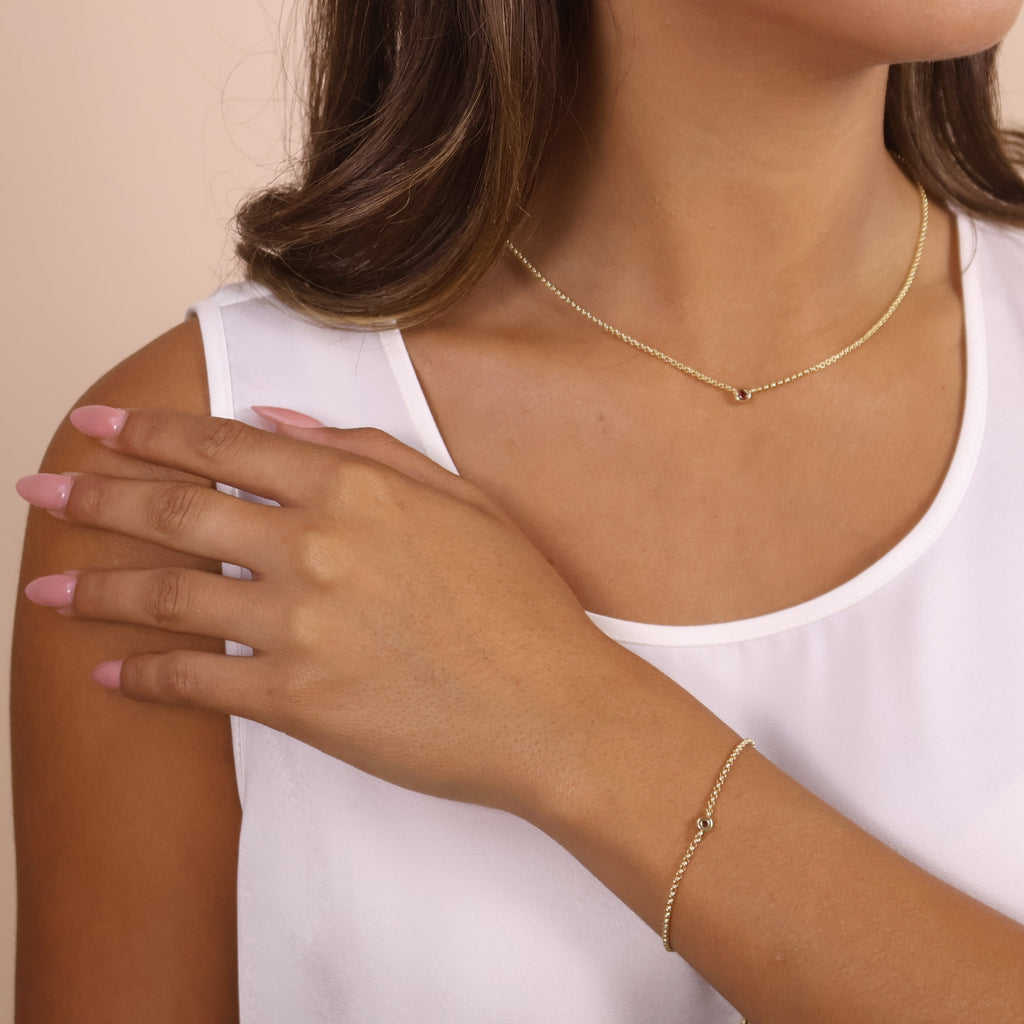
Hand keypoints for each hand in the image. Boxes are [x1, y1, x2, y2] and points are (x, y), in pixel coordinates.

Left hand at [17, 405, 626, 817]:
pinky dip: (143, 675)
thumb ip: (369, 449)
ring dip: (98, 588)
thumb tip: (281, 419)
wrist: (553, 707)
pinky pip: (196, 682)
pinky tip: (107, 670)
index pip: (226, 446)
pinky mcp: (298, 700)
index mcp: (356, 488)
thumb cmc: (521, 602)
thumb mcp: (462, 499)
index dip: (151, 431)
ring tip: (46, 587)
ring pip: (170, 594)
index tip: (99, 424)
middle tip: (40, 490)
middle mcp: (316, 545)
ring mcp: (301, 624)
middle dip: (97, 495)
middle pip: (178, 509)